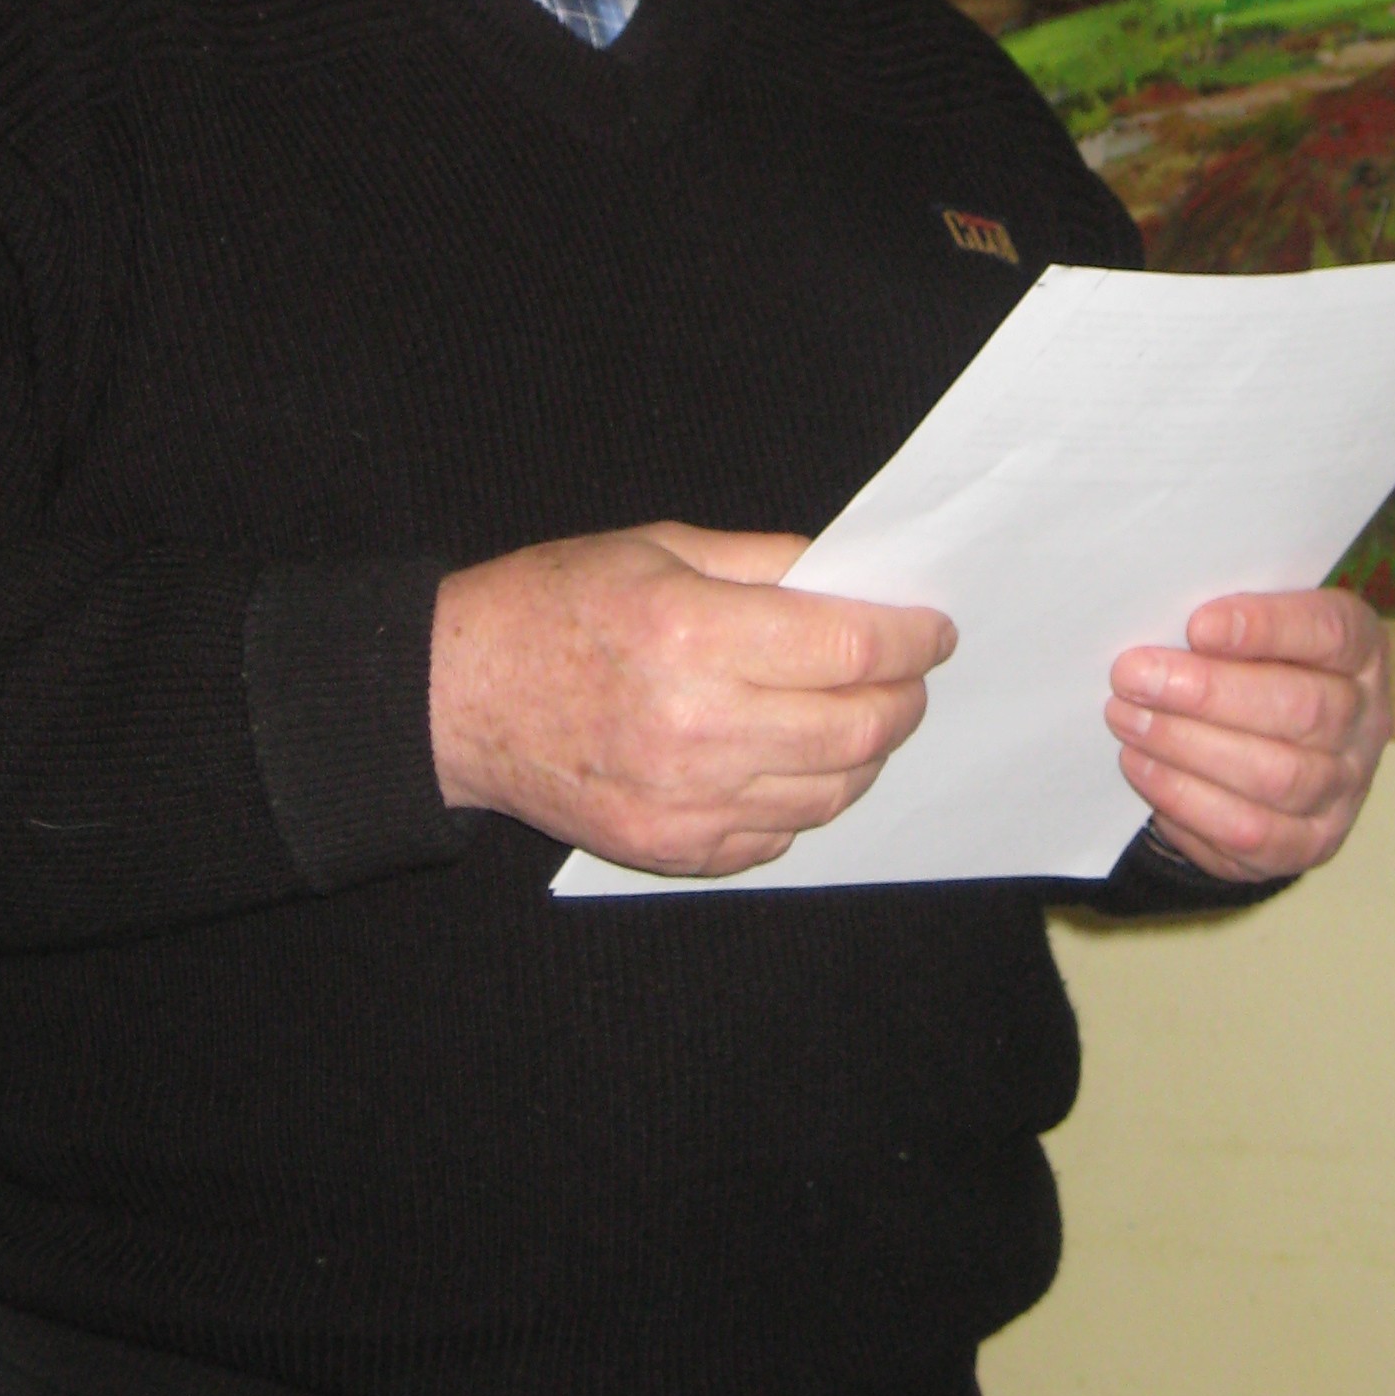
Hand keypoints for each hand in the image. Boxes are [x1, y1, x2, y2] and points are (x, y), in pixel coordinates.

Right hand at [429, 523, 955, 875]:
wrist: (459, 697)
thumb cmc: (552, 606)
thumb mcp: (657, 547)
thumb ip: (762, 563)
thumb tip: (851, 580)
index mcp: (695, 634)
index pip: (850, 646)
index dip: (911, 637)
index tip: (935, 629)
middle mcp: (699, 726)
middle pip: (857, 727)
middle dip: (905, 698)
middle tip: (912, 675)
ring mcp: (686, 800)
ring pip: (830, 791)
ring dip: (868, 753)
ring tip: (867, 715)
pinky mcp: (672, 848)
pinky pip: (778, 836)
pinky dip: (809, 799)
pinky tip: (802, 761)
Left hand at [1106, 589, 1391, 883]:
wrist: (1264, 751)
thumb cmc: (1249, 667)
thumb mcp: (1249, 631)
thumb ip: (1221, 622)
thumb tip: (1156, 619)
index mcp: (1360, 650)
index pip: (1330, 631)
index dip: (1267, 627)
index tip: (1197, 625)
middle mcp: (1366, 720)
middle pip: (1300, 709)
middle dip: (1208, 693)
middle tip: (1133, 676)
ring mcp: (1345, 788)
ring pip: (1274, 775)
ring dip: (1187, 746)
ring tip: (1127, 719)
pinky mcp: (1311, 842)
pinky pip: (1251, 831)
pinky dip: (1187, 799)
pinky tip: (1141, 766)